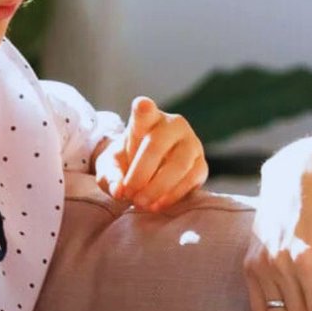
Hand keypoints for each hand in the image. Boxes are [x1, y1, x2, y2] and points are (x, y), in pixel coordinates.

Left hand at [94, 97, 207, 212]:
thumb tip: (119, 191)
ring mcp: (191, 143)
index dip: (144, 108)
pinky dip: (173, 195)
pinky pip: (191, 180)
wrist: (147, 172)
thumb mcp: (110, 167)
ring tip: (141, 203)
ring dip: (158, 187)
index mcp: (147, 118)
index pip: (145, 109)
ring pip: (179, 165)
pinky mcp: (202, 164)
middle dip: (141, 173)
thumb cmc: (127, 163)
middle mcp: (173, 125)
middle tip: (129, 194)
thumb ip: (110, 177)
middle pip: (158, 145)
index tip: (142, 105)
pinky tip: (157, 205)